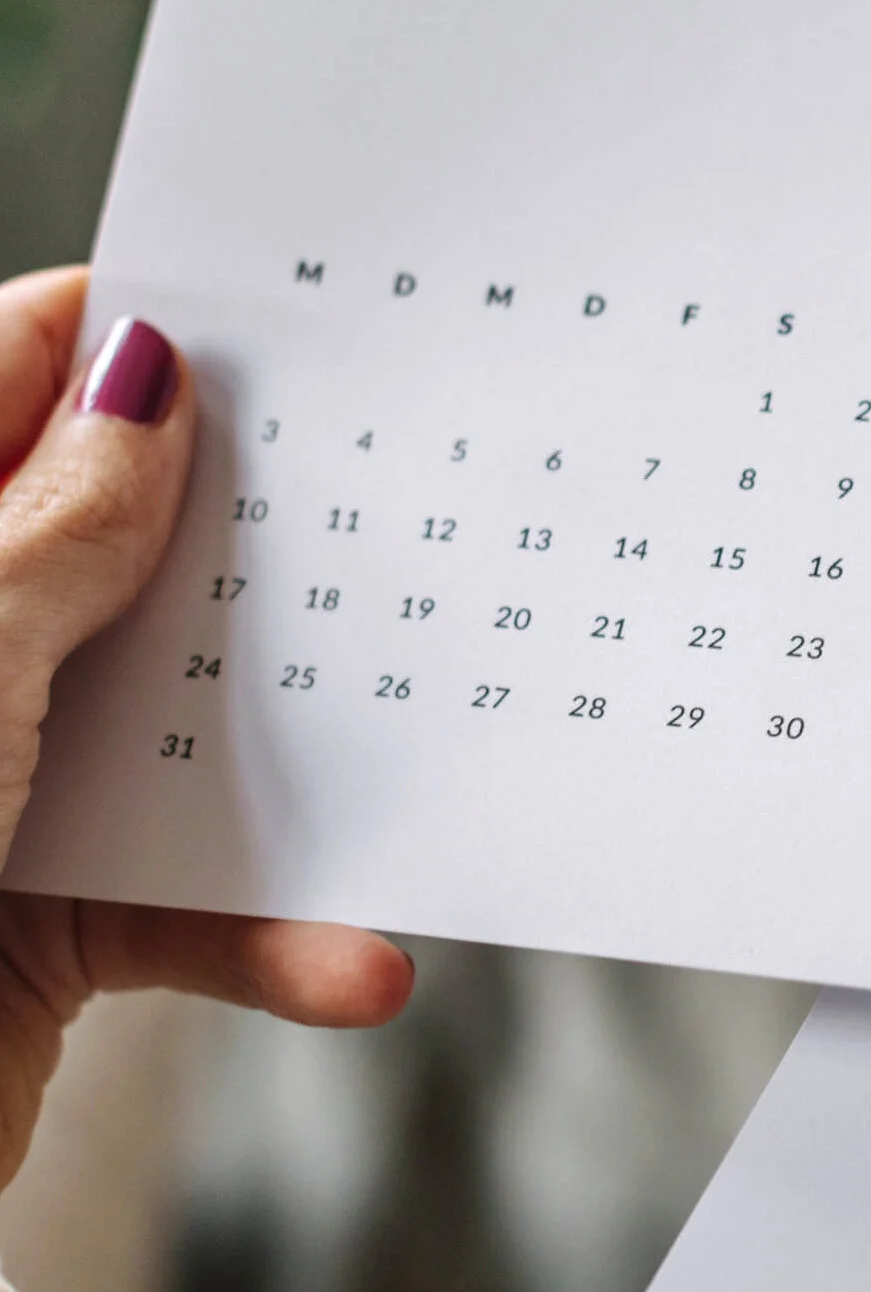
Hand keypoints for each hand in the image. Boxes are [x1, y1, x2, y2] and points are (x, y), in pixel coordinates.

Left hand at [0, 267, 413, 1186]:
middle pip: (127, 552)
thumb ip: (51, 530)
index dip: (123, 347)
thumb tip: (142, 378)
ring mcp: (10, 784)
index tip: (269, 330)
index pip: (6, 386)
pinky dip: (279, 939)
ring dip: (295, 772)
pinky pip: (198, 905)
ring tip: (409, 740)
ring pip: (186, 729)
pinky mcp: (63, 916)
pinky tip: (353, 961)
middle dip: (249, 548)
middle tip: (381, 505)